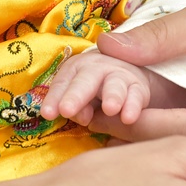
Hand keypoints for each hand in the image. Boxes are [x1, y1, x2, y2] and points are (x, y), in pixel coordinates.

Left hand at [39, 52, 153, 125]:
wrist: (126, 75)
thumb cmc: (94, 89)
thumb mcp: (82, 97)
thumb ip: (79, 107)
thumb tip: (82, 117)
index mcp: (75, 69)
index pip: (62, 83)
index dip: (54, 97)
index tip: (47, 114)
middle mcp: (96, 68)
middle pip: (85, 81)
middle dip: (76, 95)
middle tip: (66, 110)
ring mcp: (119, 75)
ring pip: (114, 85)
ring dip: (112, 96)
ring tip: (109, 109)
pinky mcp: (138, 86)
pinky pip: (136, 96)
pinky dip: (133, 106)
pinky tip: (129, 118)